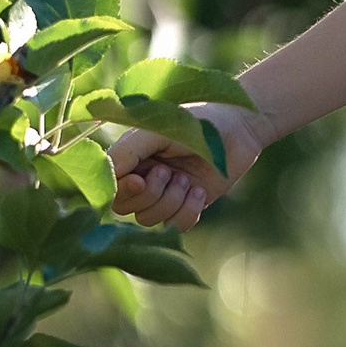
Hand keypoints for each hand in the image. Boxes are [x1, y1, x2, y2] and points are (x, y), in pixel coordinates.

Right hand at [107, 102, 265, 229]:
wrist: (238, 127)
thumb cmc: (196, 121)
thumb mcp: (157, 129)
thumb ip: (127, 151)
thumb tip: (107, 178)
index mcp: (131, 157)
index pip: (109, 187)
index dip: (123, 190)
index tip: (142, 178)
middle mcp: (143, 176)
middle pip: (126, 208)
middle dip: (150, 195)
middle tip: (169, 172)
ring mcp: (166, 193)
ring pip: (150, 219)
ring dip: (171, 201)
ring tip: (188, 180)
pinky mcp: (188, 205)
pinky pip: (177, 225)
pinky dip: (188, 211)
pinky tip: (199, 191)